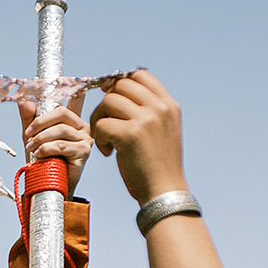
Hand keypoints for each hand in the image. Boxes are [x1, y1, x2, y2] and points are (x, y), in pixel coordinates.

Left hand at [15, 90, 89, 195]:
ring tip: (31, 148)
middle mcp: (83, 128)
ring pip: (61, 130)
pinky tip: (40, 155)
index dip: (48, 109)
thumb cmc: (45, 162)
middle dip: (40, 122)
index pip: (63, 105)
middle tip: (28, 134)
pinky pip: (62, 145)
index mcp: (73, 121)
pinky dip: (47, 148)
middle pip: (62, 112)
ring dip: (41, 138)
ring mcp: (86, 140)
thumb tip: (23, 101)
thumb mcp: (33, 137)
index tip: (33, 120)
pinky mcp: (84, 152)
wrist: (50, 186)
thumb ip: (29, 118)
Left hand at [88, 70, 185, 205]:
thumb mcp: (162, 129)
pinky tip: (108, 152)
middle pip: (120, 85)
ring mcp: (146, 120)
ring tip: (106, 140)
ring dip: (99, 120)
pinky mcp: (130, 135)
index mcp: (168, 105)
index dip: (120, 83)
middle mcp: (159, 108)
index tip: (110, 97)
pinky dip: (100, 138)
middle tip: (104, 122)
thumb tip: (118, 90)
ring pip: (108, 102)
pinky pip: (102, 124)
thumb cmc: (158, 164)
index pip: (140, 75)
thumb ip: (148, 109)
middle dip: (106, 102)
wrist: (164, 192)